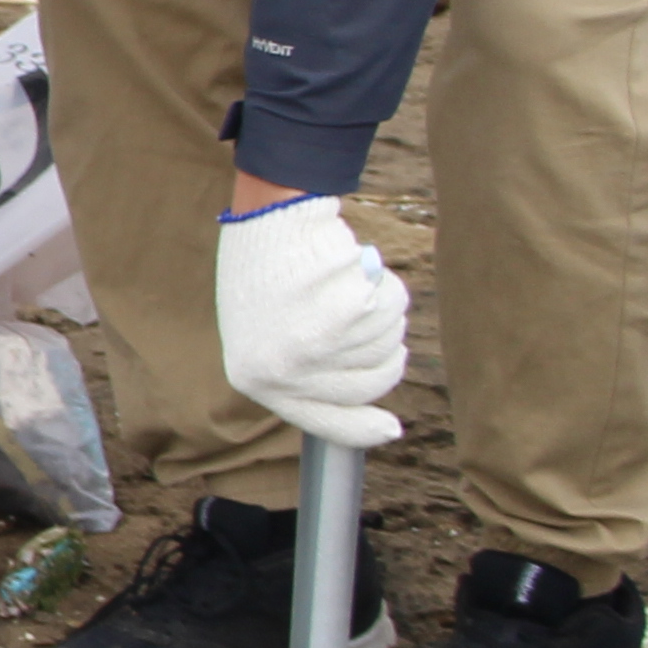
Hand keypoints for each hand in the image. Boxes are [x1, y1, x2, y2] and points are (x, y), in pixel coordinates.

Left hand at [213, 192, 408, 446]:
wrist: (268, 218)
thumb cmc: (266, 269)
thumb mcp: (265, 330)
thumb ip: (301, 369)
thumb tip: (360, 399)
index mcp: (256, 379)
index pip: (322, 421)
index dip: (361, 428)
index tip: (390, 429)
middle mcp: (284, 374)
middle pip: (370, 384)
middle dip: (382, 352)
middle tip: (365, 316)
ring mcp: (314, 348)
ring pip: (386, 344)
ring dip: (381, 314)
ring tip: (346, 286)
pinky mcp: (345, 316)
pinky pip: (391, 311)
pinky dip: (386, 288)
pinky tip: (357, 270)